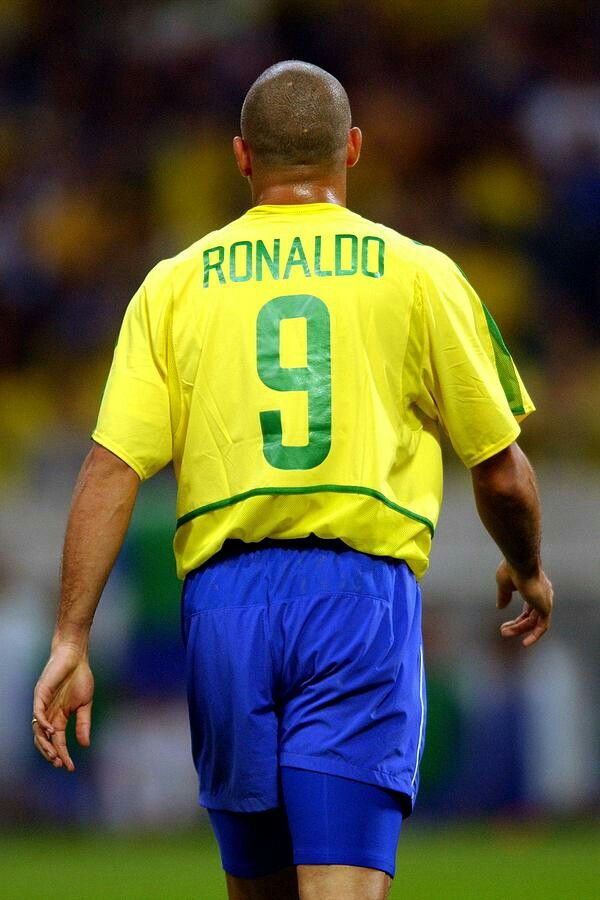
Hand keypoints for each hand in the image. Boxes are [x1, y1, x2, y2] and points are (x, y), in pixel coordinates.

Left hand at [32, 643, 93, 770]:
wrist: (76, 657)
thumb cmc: (80, 677)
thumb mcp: (85, 704)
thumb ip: (83, 724)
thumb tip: (85, 745)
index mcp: (59, 717)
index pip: (58, 741)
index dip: (63, 754)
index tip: (70, 767)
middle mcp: (48, 714)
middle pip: (44, 740)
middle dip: (51, 753)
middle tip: (59, 763)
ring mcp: (43, 705)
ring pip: (38, 730)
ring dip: (44, 743)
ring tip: (54, 754)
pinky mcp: (40, 694)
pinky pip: (38, 712)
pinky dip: (42, 723)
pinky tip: (50, 730)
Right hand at [496, 559, 552, 646]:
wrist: (520, 562)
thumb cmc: (512, 569)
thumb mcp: (504, 585)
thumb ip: (504, 596)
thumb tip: (500, 607)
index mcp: (534, 589)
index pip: (529, 609)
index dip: (518, 619)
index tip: (504, 625)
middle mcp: (542, 596)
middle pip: (530, 617)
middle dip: (516, 626)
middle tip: (503, 632)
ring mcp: (545, 601)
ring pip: (533, 622)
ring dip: (518, 629)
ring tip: (504, 633)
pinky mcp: (546, 607)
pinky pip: (542, 626)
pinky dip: (535, 636)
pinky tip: (525, 643)